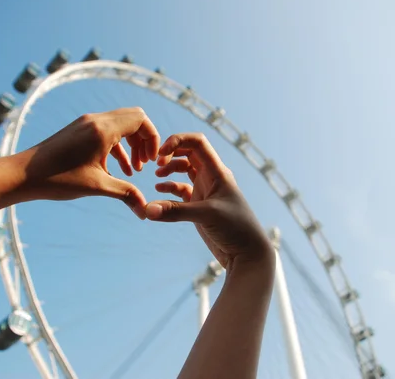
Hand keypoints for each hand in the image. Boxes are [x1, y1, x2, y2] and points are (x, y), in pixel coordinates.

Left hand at [15, 107, 158, 218]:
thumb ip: (126, 194)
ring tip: (134, 169)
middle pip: (133, 118)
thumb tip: (145, 211)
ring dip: (131, 144)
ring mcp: (85, 124)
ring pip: (120, 125)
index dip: (152, 139)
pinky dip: (117, 147)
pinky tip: (117, 170)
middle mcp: (95, 121)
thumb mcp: (96, 187)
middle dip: (144, 140)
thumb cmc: (57, 179)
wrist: (21, 175)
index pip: (140, 120)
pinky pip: (107, 132)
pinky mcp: (78, 131)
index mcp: (102, 129)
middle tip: (145, 163)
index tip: (152, 160)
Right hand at [145, 133, 272, 267]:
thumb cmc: (236, 229)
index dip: (177, 141)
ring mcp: (205, 190)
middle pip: (188, 152)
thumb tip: (147, 210)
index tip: (161, 154)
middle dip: (171, 154)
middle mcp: (212, 177)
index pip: (197, 142)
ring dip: (169, 169)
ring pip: (184, 170)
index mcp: (218, 171)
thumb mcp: (206, 216)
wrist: (247, 253)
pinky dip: (169, 188)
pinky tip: (159, 192)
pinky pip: (181, 190)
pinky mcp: (200, 206)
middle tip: (156, 164)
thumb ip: (175, 211)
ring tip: (157, 176)